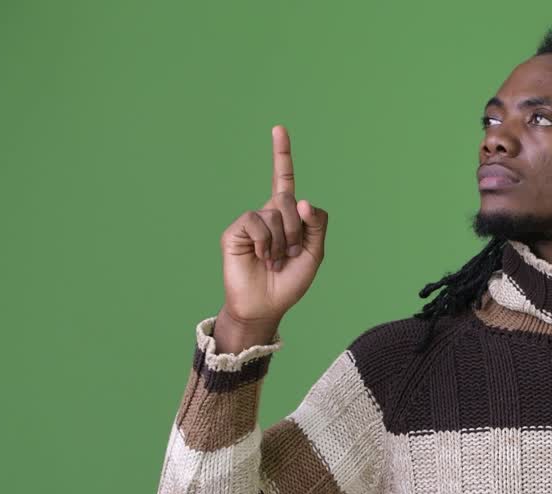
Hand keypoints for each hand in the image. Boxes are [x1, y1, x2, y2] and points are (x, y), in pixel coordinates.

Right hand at [218, 124, 328, 325]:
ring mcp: (250, 222)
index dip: (281, 155)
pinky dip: (265, 241)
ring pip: (275, 212)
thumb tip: (302, 199)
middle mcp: (267, 214)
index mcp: (287, 217)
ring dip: (282, 240)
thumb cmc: (289, 282)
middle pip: (289, 200)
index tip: (278, 129)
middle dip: (298, 229)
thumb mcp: (314, 254)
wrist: (265, 305)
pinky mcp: (235, 231)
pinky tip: (261, 256)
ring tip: (274, 259)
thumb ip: (316, 225)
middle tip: (292, 252)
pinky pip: (256, 221)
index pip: (283, 180)